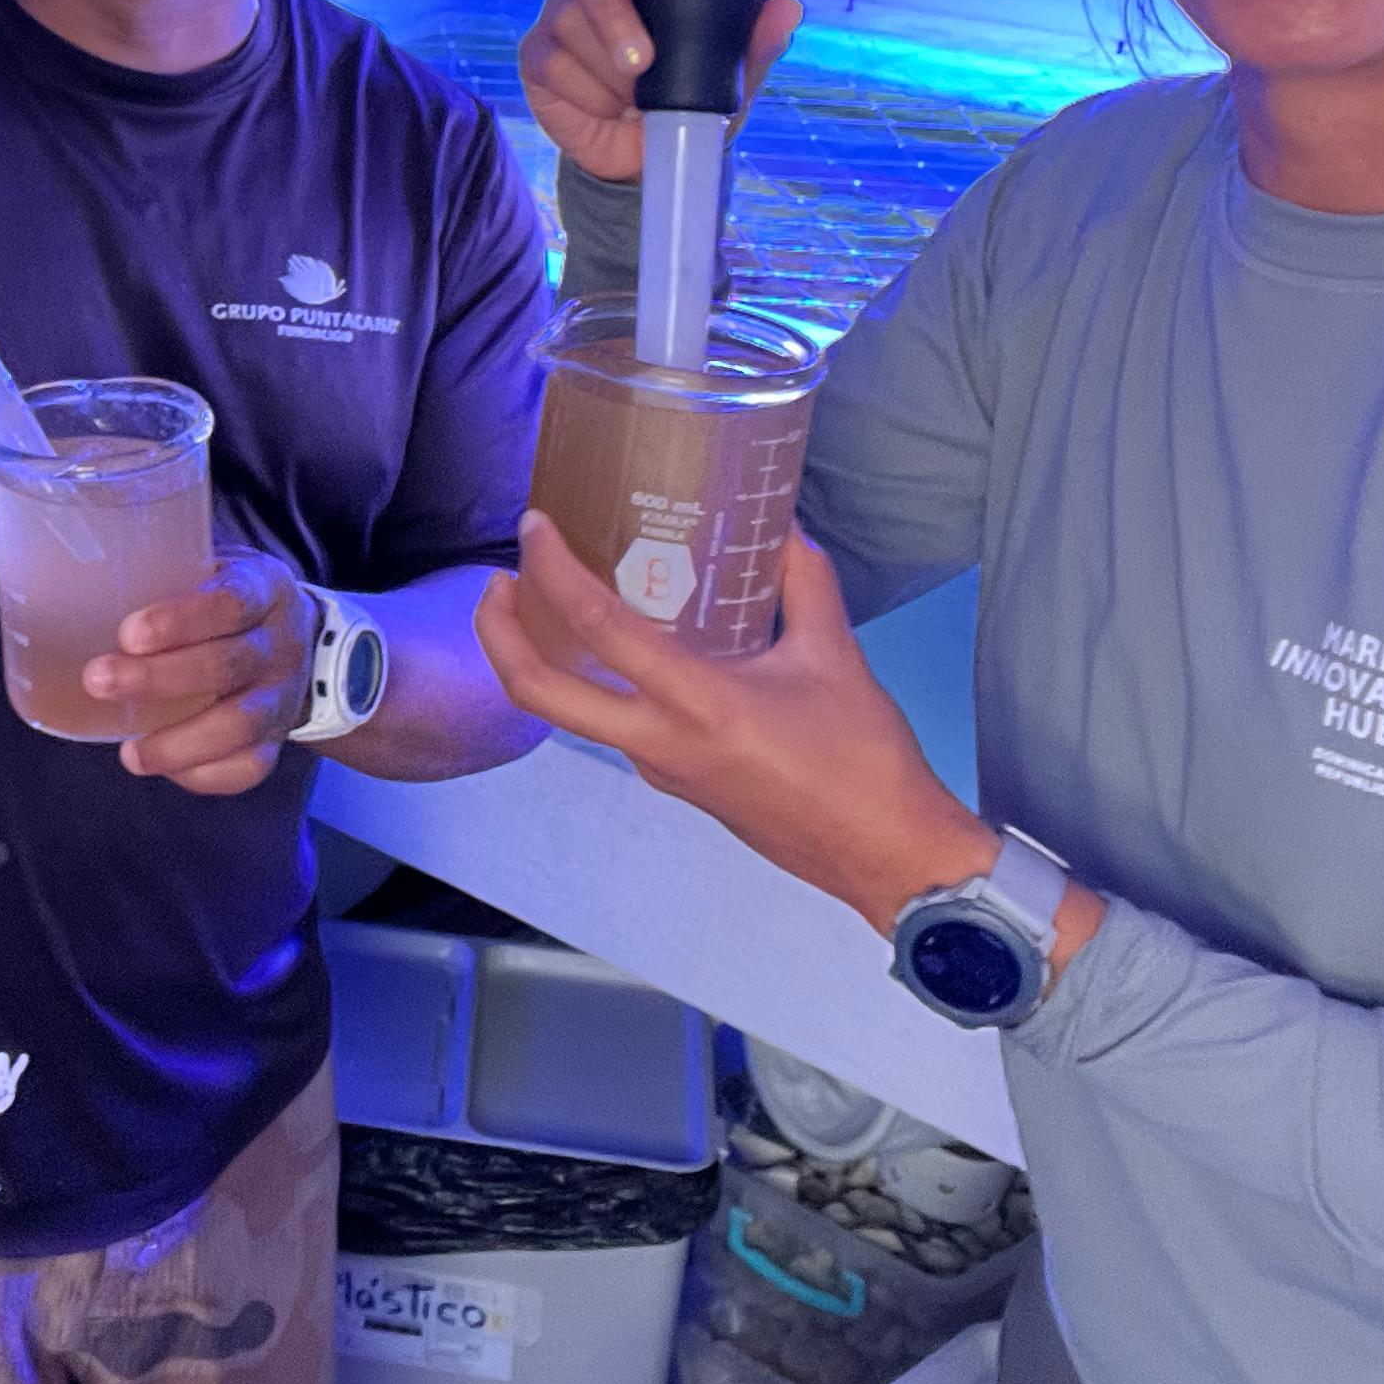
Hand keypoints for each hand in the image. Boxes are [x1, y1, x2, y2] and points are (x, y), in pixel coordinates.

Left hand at [94, 551, 313, 796]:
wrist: (304, 641)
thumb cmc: (230, 601)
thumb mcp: (214, 568)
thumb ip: (169, 572)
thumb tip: (83, 583)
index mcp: (265, 589)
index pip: (231, 601)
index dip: (180, 620)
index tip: (127, 633)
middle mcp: (280, 645)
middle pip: (228, 665)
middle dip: (159, 678)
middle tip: (99, 681)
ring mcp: (283, 698)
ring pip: (240, 726)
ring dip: (180, 743)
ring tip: (130, 753)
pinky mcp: (276, 741)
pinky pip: (248, 767)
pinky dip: (201, 773)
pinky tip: (160, 767)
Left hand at [472, 514, 990, 932]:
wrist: (886, 856)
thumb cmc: (864, 759)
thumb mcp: (836, 657)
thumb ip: (805, 583)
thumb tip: (785, 529)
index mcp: (698, 703)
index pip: (598, 628)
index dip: (553, 571)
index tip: (533, 527)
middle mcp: (660, 742)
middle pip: (540, 695)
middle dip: (498, 635)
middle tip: (497, 579)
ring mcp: (661, 770)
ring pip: (574, 715)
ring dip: (545, 660)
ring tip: (555, 601)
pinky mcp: (676, 785)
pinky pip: (618, 727)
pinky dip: (599, 684)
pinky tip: (628, 649)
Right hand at [518, 0, 805, 184]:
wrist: (647, 156)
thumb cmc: (691, 94)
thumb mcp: (733, 74)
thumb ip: (756, 41)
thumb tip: (786, 9)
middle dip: (610, 2)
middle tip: (642, 59)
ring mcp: (564, 9)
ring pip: (570, 17)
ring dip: (610, 69)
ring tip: (639, 98)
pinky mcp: (537, 52)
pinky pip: (552, 61)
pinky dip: (587, 92)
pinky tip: (608, 107)